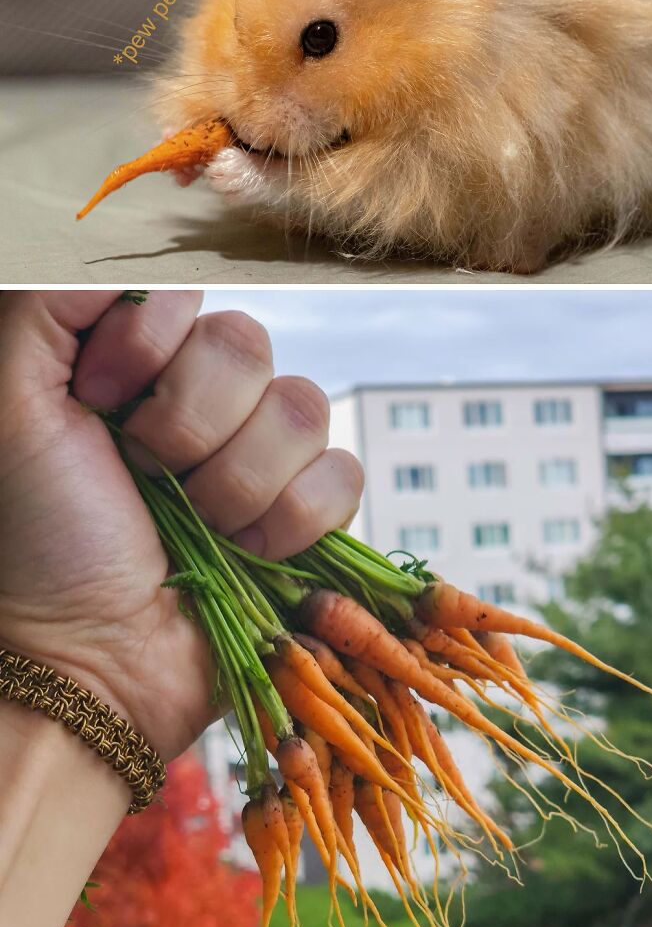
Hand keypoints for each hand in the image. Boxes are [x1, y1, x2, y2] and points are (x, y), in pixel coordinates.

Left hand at [0, 293, 362, 760]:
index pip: (186, 298)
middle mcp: (198, 403)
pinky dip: (292, 520)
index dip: (149, 348)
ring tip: (195, 528)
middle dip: (189, 427)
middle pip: (248, 346)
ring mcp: (257, 459)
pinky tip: (247, 552)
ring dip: (237, 482)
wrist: (90, 668)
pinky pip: (343, 473)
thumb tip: (106, 258)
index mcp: (131, 369)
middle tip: (145, 480)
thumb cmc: (39, 543)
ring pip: (303, 406)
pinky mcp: (305, 516)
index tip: (98, 404)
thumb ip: (45, 309)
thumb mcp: (11, 409)